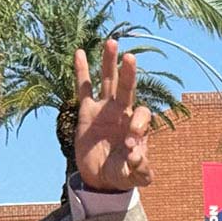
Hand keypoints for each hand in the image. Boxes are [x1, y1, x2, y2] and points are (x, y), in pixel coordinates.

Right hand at [71, 38, 153, 191]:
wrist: (101, 178)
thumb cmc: (121, 175)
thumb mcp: (135, 176)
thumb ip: (142, 170)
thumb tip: (137, 157)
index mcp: (138, 126)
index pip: (141, 115)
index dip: (138, 126)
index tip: (130, 145)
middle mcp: (123, 113)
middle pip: (128, 88)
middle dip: (130, 74)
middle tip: (131, 58)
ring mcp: (105, 109)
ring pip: (108, 82)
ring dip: (109, 63)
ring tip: (112, 42)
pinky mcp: (86, 111)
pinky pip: (83, 88)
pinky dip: (81, 71)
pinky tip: (79, 52)